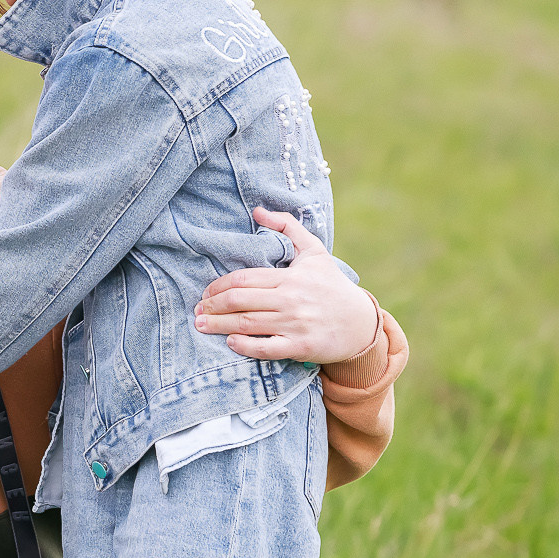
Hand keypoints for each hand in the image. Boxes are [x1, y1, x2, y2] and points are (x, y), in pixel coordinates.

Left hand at [195, 207, 378, 362]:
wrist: (361, 322)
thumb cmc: (332, 286)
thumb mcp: (314, 252)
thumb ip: (287, 227)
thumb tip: (258, 210)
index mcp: (290, 277)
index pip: (244, 279)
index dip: (219, 286)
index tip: (205, 292)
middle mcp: (290, 300)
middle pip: (240, 301)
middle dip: (213, 306)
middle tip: (197, 310)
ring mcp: (295, 324)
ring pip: (247, 324)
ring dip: (219, 325)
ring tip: (201, 325)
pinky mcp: (300, 347)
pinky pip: (266, 347)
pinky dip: (244, 345)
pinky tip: (230, 341)